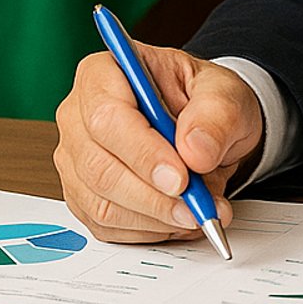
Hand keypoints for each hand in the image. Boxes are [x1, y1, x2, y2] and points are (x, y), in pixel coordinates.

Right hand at [53, 43, 264, 243]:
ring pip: (101, 203)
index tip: (181, 178)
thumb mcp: (226, 92)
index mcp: (105, 73)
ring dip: (155, 217)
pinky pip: (106, 225)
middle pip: (99, 167)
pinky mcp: (83, 194)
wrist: (206, 125)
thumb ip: (216, 115)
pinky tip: (178, 220)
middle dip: (152, 196)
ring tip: (198, 213)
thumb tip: (195, 152)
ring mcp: (76, 158)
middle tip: (196, 207)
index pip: (107, 116)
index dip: (142, 153)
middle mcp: (79, 115)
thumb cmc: (206, 100)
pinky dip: (147, 230)